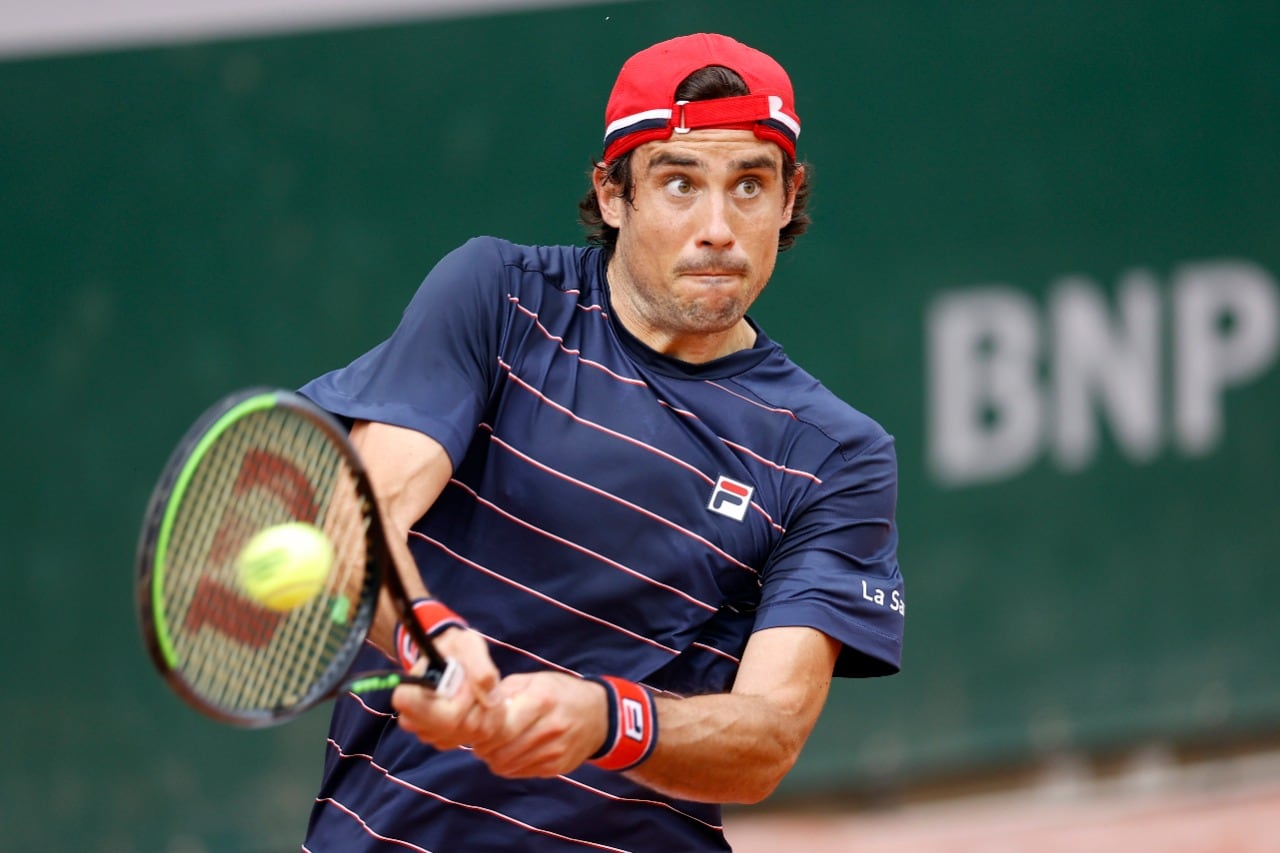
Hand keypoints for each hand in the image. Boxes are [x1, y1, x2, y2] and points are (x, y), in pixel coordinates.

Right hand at [391, 626, 502, 750]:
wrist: (453, 659)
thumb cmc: (455, 649)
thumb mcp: (467, 644)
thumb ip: (479, 665)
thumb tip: (490, 699)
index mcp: (408, 695)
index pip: (425, 711)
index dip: (455, 700)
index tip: (463, 682)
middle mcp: (415, 722)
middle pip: (455, 725)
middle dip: (476, 702)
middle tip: (476, 683)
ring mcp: (433, 735)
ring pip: (473, 732)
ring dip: (487, 707)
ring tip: (478, 687)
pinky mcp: (451, 741)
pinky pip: (481, 736)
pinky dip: (490, 716)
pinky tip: (481, 700)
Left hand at [470, 672, 608, 777]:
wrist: (598, 715)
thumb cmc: (559, 693)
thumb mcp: (533, 680)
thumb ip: (502, 692)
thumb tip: (474, 708)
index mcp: (541, 700)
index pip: (499, 728)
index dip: (481, 732)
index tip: (477, 728)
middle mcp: (550, 727)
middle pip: (500, 752)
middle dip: (483, 748)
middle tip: (481, 740)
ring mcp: (555, 751)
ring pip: (507, 767)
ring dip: (494, 759)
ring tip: (496, 746)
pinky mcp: (558, 767)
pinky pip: (521, 773)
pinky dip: (510, 765)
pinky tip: (514, 752)